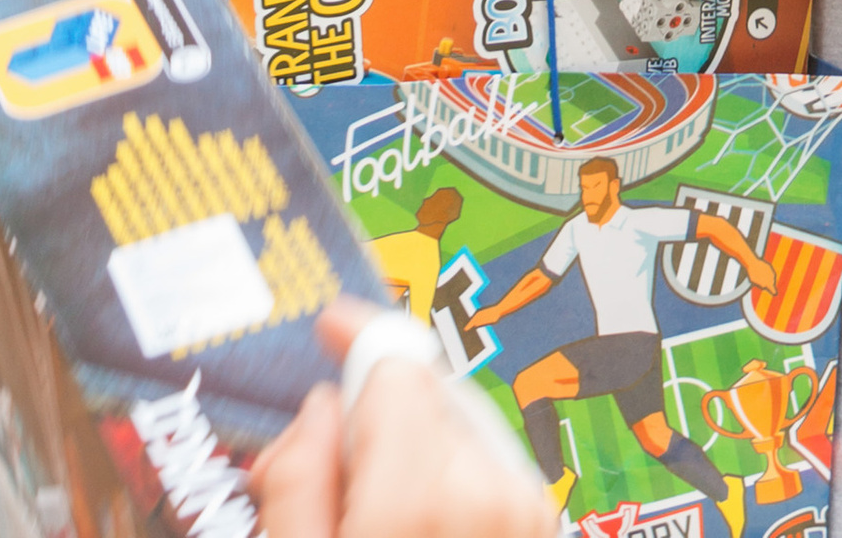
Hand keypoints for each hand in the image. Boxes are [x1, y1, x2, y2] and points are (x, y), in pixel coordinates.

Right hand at [253, 309, 548, 537]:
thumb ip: (300, 482)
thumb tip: (318, 411)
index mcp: (420, 494)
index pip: (395, 364)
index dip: (359, 337)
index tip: (334, 325)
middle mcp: (489, 488)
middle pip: (423, 394)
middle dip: (376, 418)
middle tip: (335, 477)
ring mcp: (526, 508)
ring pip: (454, 427)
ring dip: (416, 451)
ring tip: (383, 518)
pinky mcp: (542, 523)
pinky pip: (486, 467)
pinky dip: (452, 481)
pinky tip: (421, 528)